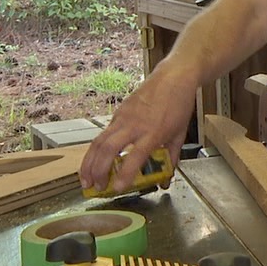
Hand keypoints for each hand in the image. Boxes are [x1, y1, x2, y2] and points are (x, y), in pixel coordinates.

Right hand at [79, 63, 197, 191]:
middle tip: (96, 188)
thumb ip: (172, 157)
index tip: (117, 188)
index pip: (136, 156)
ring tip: (86, 180)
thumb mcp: (180, 133)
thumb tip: (166, 179)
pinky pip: (102, 134)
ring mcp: (123, 117)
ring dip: (89, 163)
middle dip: (98, 171)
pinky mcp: (118, 113)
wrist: (174, 77)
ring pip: (98, 142)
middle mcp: (135, 125)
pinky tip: (93, 162)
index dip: (125, 174)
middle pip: (108, 149)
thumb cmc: (179, 105)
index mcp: (154, 132)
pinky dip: (94, 150)